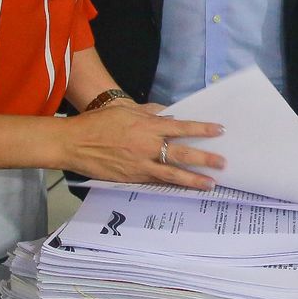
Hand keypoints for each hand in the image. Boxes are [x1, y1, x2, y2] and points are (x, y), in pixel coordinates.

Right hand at [57, 106, 224, 190]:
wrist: (74, 143)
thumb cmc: (98, 123)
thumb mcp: (126, 110)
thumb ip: (149, 112)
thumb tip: (168, 114)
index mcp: (147, 126)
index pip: (182, 127)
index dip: (202, 129)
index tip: (219, 130)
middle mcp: (147, 146)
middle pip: (182, 154)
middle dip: (205, 159)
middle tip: (223, 163)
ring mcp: (140, 165)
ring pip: (173, 174)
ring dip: (194, 179)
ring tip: (211, 184)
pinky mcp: (132, 178)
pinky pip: (156, 182)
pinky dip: (171, 185)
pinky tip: (183, 188)